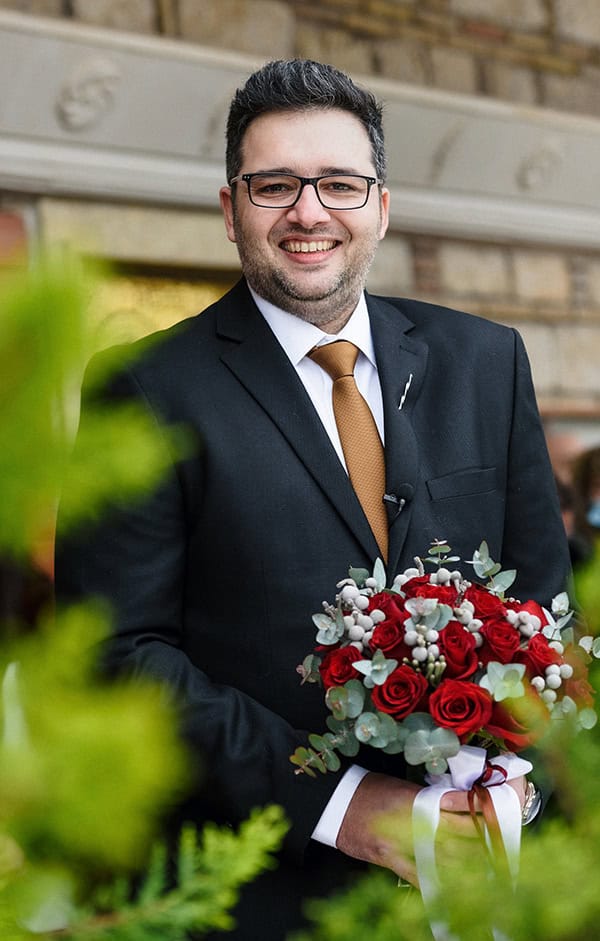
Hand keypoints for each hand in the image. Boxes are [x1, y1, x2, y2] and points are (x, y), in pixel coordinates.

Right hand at [336, 772, 480, 886]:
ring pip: (439, 856)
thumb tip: (455, 804)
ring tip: (485, 867)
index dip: (474, 813)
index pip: (452, 806)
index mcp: (414, 798)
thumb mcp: (401, 786)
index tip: (494, 816)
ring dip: (463, 863)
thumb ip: (428, 797)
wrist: (336, 803)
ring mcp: (398, 843)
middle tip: (497, 846)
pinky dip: (434, 881)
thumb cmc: (369, 789)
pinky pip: (416, 874)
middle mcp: (408, 821)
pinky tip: (452, 888)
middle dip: (476, 841)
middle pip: (452, 834)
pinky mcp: (388, 859)